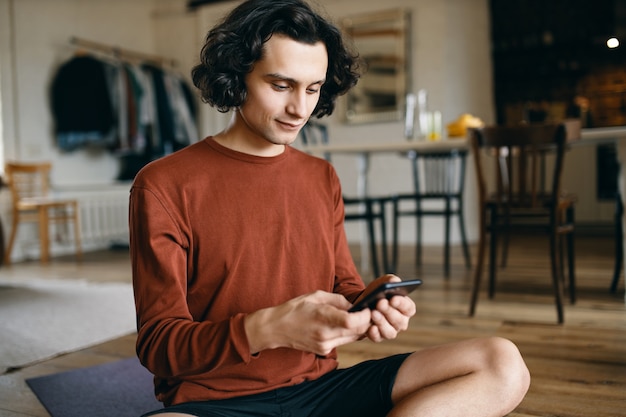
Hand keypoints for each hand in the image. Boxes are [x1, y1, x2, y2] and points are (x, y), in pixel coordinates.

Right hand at [245, 291, 371, 355]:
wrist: (276, 329)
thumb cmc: (295, 308)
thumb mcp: (316, 296)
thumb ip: (338, 300)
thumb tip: (355, 306)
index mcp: (322, 317)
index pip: (351, 321)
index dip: (365, 315)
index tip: (368, 308)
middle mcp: (325, 334)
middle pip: (357, 331)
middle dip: (366, 321)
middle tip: (367, 311)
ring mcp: (324, 345)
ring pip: (353, 338)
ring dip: (359, 328)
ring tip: (356, 317)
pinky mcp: (324, 351)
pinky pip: (344, 342)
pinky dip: (348, 333)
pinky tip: (342, 325)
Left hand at [358, 275, 416, 342]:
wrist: (363, 302)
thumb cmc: (378, 292)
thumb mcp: (383, 282)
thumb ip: (391, 280)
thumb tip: (395, 281)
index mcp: (406, 308)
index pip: (409, 308)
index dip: (402, 304)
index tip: (393, 298)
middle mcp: (401, 322)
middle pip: (400, 321)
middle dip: (389, 311)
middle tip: (380, 303)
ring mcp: (390, 330)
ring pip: (390, 332)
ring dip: (382, 322)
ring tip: (373, 313)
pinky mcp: (379, 336)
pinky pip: (378, 338)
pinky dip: (375, 334)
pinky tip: (370, 327)